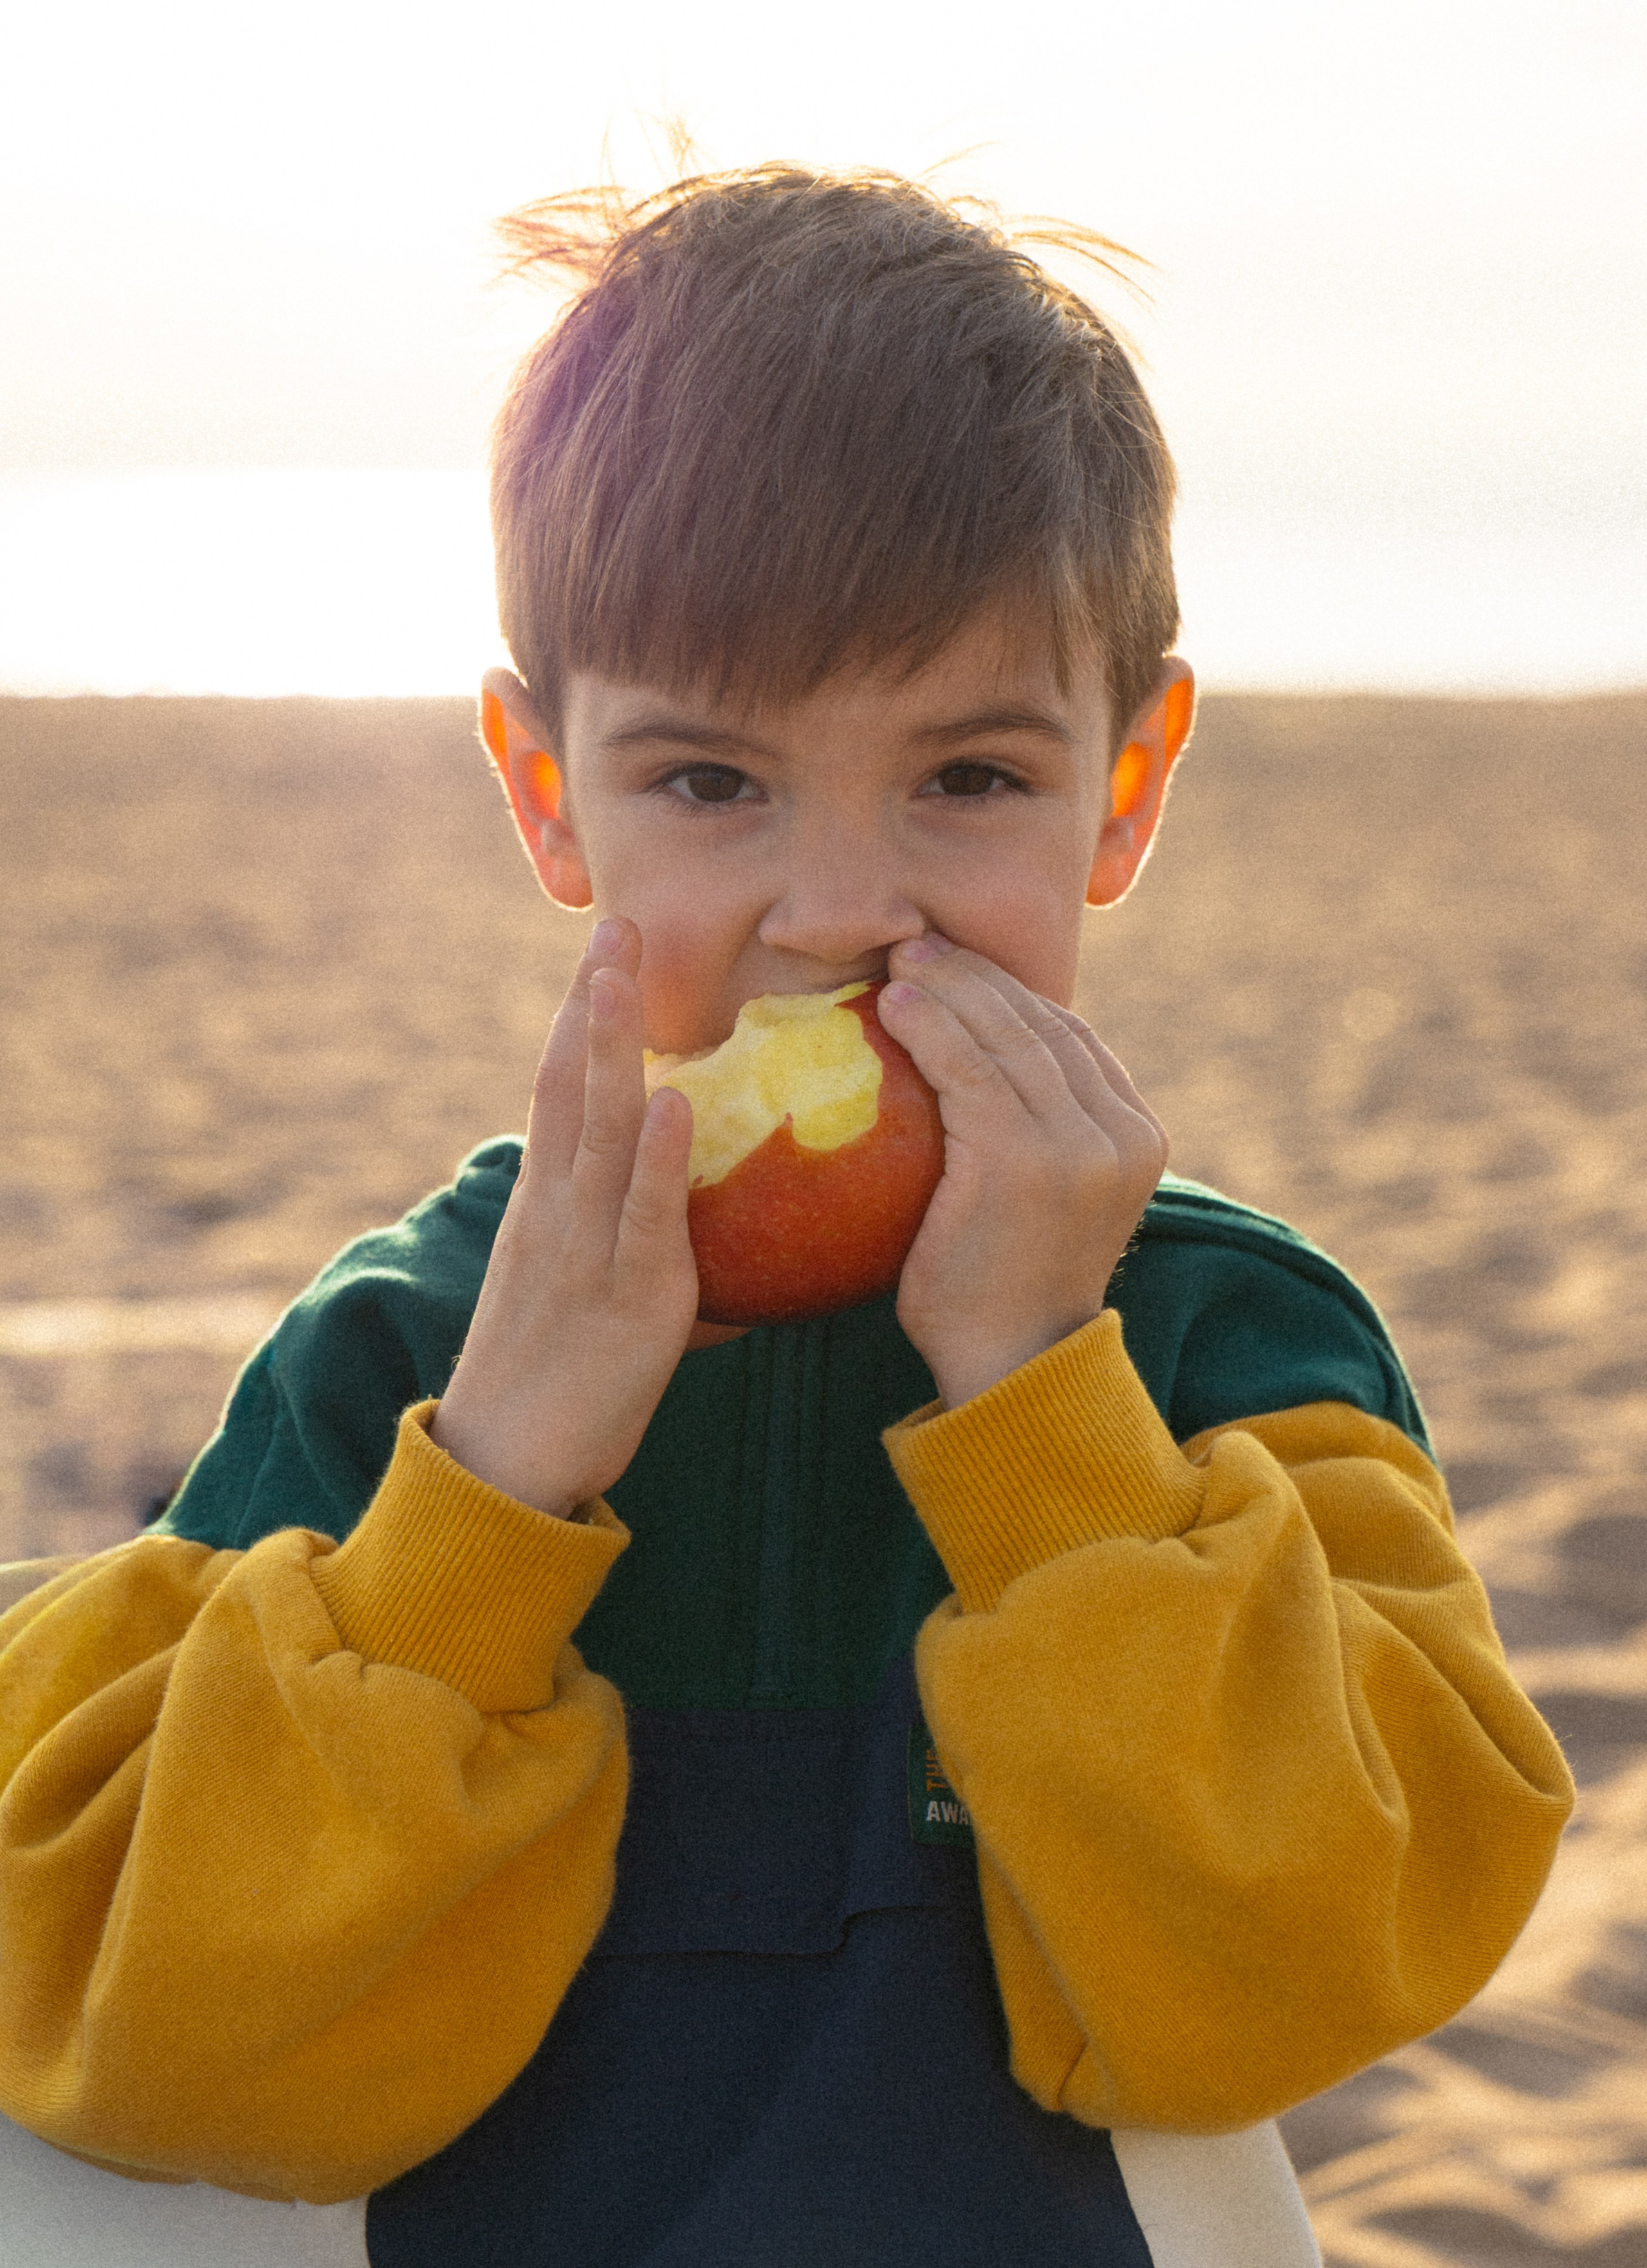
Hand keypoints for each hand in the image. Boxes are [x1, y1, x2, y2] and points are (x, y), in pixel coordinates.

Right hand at [431, 919, 697, 1513]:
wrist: (503, 1468)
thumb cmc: (550, 1384)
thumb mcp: (574, 1292)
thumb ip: (621, 1243)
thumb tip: (684, 1223)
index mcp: (542, 1206)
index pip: (558, 1092)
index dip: (579, 1020)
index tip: (601, 954)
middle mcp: (555, 1213)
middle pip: (569, 1088)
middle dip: (592, 1004)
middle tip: (613, 926)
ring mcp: (587, 1252)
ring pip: (598, 1132)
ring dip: (614, 1050)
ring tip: (627, 977)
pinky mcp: (630, 1301)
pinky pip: (644, 1217)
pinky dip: (660, 1156)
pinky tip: (677, 1099)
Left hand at [877, 937, 1167, 1408]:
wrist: (1013, 1370)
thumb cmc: (1004, 1293)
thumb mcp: (1047, 1204)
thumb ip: (1037, 1138)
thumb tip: (973, 1075)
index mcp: (1138, 1137)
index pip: (1072, 1039)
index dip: (1012, 993)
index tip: (957, 969)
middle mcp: (1120, 1133)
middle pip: (1042, 1025)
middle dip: (977, 976)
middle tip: (918, 945)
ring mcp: (1078, 1145)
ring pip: (1006, 1037)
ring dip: (948, 987)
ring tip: (899, 963)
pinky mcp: (1022, 1159)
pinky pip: (968, 1071)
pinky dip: (929, 1029)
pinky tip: (892, 1008)